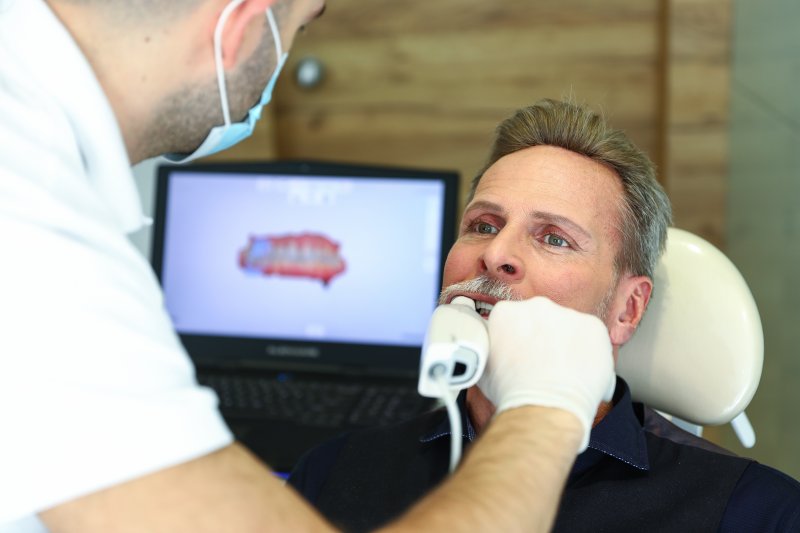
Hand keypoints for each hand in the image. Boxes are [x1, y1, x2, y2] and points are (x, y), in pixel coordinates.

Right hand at [478, 296, 615, 450]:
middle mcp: (537, 307)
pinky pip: (592, 337)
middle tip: (542, 363)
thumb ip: (492, 348)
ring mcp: (567, 314)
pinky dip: (589, 351)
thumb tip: (494, 350)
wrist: (544, 408)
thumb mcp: (484, 367)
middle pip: (542, 318)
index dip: (518, 337)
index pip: (513, 318)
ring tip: (562, 371)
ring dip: (566, 343)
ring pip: (568, 327)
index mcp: (506, 312)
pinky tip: (579, 371)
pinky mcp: (593, 327)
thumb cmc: (513, 394)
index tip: (523, 350)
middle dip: (543, 336)